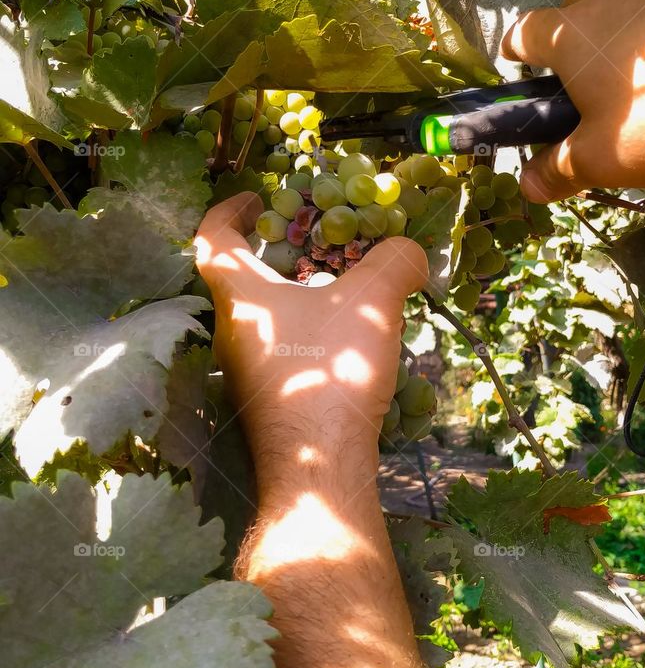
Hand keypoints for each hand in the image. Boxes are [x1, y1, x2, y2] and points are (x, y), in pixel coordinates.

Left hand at [194, 194, 427, 464]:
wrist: (319, 467)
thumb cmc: (329, 372)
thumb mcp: (372, 303)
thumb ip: (393, 263)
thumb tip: (409, 253)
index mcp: (240, 297)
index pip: (212, 239)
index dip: (228, 211)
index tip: (255, 200)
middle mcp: (231, 334)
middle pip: (239, 283)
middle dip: (274, 259)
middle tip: (312, 246)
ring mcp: (243, 376)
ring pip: (262, 324)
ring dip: (294, 304)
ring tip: (342, 297)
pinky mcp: (264, 408)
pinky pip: (280, 358)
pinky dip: (305, 342)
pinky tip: (346, 349)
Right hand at [502, 0, 644, 201]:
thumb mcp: (606, 158)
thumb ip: (560, 170)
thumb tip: (528, 184)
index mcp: (570, 36)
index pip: (522, 34)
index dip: (517, 58)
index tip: (526, 81)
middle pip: (574, 17)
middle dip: (575, 50)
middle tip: (596, 96)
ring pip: (625, 11)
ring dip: (626, 42)